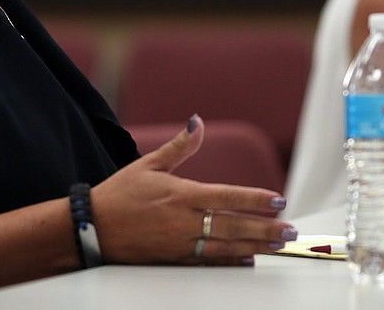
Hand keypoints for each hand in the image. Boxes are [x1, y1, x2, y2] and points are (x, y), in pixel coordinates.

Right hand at [90, 115, 296, 265]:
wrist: (94, 227)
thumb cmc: (120, 193)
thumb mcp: (149, 163)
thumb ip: (180, 146)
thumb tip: (197, 122)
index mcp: (181, 194)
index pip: (227, 196)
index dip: (255, 199)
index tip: (278, 200)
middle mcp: (184, 220)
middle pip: (233, 225)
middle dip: (265, 228)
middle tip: (289, 230)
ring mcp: (180, 242)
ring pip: (225, 245)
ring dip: (255, 245)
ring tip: (277, 246)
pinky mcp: (174, 258)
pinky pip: (208, 261)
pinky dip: (229, 261)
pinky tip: (246, 260)